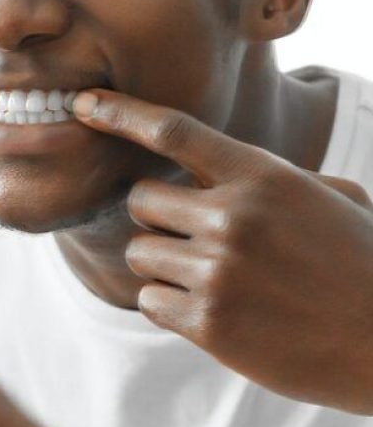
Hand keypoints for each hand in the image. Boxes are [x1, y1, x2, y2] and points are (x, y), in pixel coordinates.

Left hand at [73, 90, 372, 413]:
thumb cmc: (364, 265)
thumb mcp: (334, 200)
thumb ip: (271, 179)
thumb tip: (218, 173)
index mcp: (264, 177)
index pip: (174, 132)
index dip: (121, 113)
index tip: (81, 103)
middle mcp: (233, 218)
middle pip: (140, 201)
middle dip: (156, 218)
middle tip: (191, 238)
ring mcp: (218, 272)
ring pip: (139, 254)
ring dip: (164, 266)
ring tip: (216, 281)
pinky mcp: (208, 323)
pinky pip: (149, 301)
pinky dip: (170, 306)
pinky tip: (216, 312)